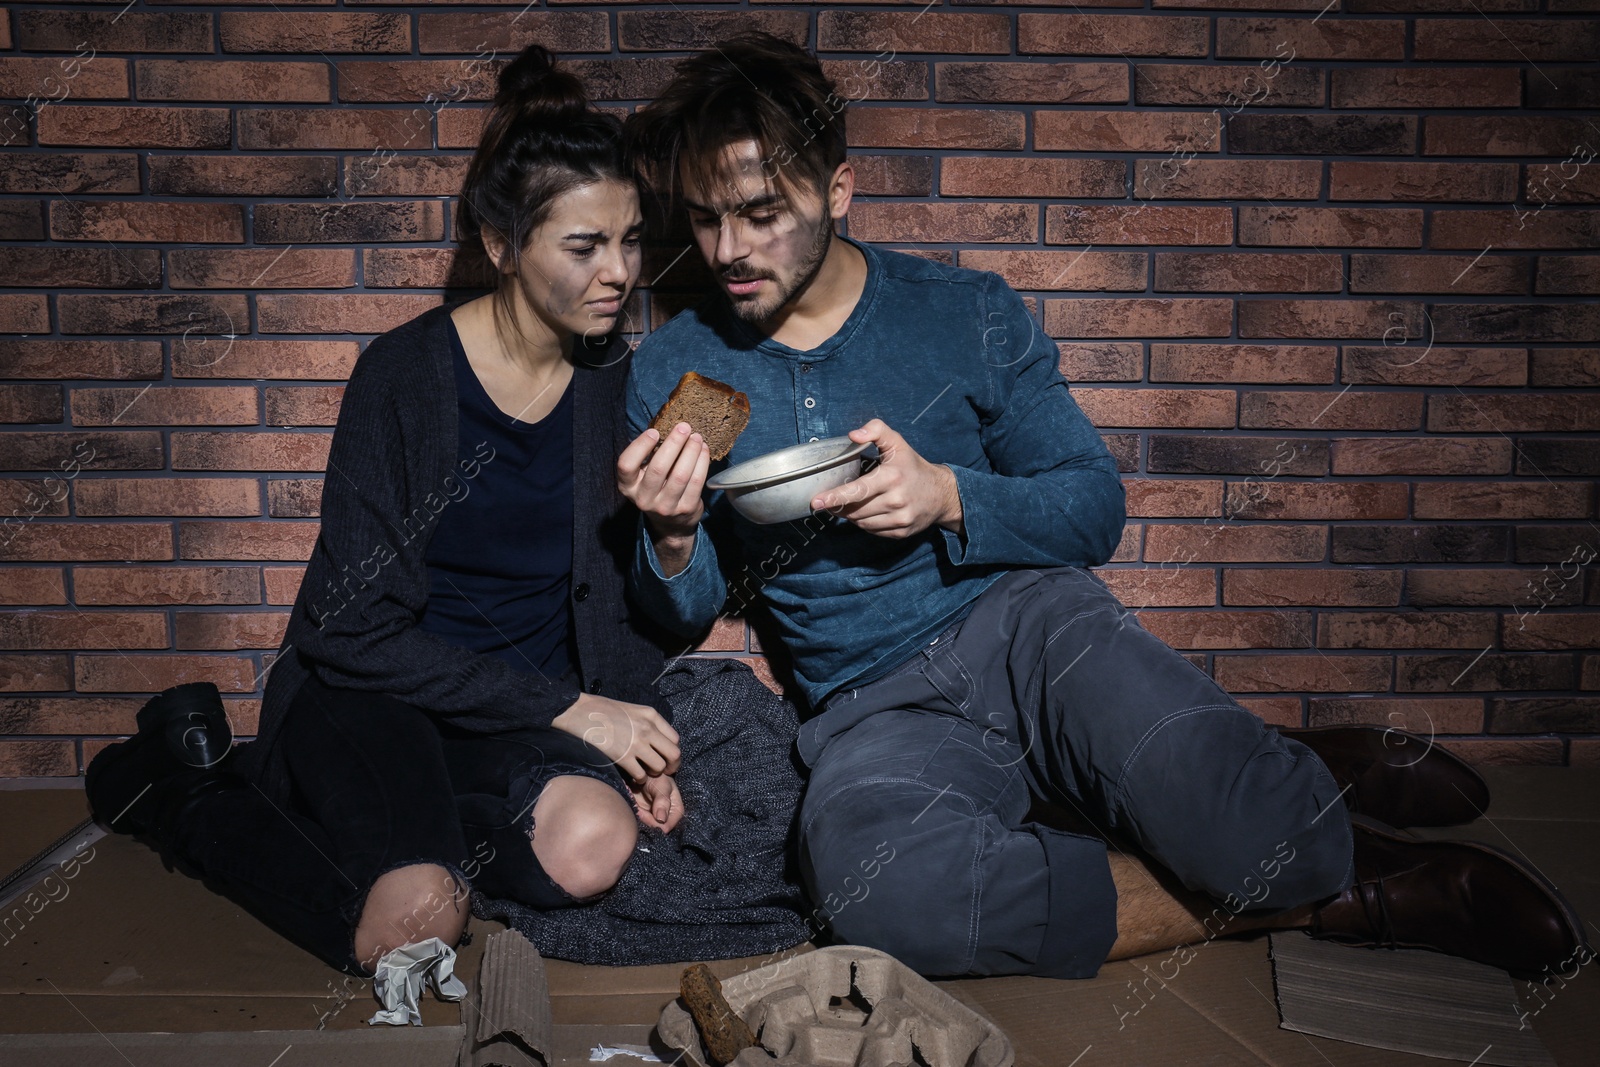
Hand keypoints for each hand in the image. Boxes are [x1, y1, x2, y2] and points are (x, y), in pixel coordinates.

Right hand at [551, 693, 681, 781]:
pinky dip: (639, 779)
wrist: (578, 711)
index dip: (672, 752)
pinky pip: (641, 775)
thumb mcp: (631, 710)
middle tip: (662, 771)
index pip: (675, 739)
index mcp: (651, 715)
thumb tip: (658, 741)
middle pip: (674, 754)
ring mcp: (636, 743)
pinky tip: (633, 776)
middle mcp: (647, 728)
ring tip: (644, 772)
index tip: (665, 758)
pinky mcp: (622, 756)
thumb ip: (647, 722)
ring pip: (660, 767)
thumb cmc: (601, 710)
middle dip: (671, 766)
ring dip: (654, 773)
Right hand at [617, 422, 708, 539]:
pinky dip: (702, 462)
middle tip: (684, 427)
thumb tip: (668, 426)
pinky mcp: (685, 509)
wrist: (671, 523)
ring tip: (696, 437)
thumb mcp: (644, 475)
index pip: (626, 465)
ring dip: (691, 452)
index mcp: (628, 486)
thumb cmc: (656, 487)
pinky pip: (696, 482)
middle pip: (658, 468)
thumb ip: (649, 455)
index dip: (640, 446)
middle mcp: (643, 499)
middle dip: (673, 444)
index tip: (654, 431)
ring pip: (680, 475)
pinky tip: (703, 450)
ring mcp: (665, 506)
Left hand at [630, 773, 683, 832]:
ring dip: (640, 818)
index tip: (646, 814)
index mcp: (676, 811)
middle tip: (639, 809)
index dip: (657, 824)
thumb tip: (661, 820)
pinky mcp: (646, 819)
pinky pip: (640, 825)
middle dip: (647, 820)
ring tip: (637, 806)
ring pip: (647, 828)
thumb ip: (662, 801)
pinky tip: (635, 808)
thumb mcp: (662, 786)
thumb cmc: (657, 777)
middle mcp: (667, 818)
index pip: (668, 827)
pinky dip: (635, 817)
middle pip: (657, 829)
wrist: (644, 774)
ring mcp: (656, 820)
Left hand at [810, 419, 962, 538]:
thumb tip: (853, 435)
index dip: (835, 497)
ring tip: (854, 503)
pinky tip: (869, 511)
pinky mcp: (901, 532)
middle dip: (840, 506)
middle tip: (833, 499)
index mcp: (891, 477)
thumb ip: (876, 430)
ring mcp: (899, 519)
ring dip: (851, 515)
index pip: (857, 490)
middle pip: (855, 509)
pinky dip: (864, 523)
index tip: (817, 501)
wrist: (942, 494)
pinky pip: (872, 531)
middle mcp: (896, 501)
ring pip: (861, 522)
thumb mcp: (897, 443)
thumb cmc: (913, 467)